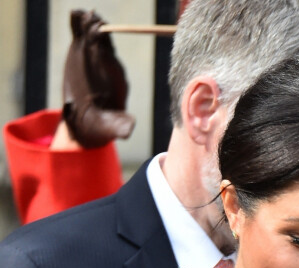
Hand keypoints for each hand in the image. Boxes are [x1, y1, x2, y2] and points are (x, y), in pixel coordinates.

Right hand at [62, 10, 134, 148]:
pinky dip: (77, 25)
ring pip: (92, 37)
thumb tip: (130, 128)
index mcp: (116, 79)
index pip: (111, 59)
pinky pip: (80, 36)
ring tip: (81, 13)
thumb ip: (122, 126)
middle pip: (103, 44)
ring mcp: (94, 57)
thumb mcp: (114, 128)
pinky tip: (73, 13)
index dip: (105, 47)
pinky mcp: (81, 54)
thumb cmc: (105, 125)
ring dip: (88, 25)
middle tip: (92, 17)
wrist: (90, 120)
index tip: (101, 35)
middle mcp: (106, 65)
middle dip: (98, 31)